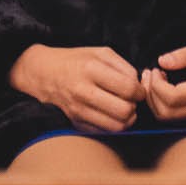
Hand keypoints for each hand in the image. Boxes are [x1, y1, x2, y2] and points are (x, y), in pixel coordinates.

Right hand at [9, 45, 144, 132]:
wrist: (45, 74)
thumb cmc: (77, 61)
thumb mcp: (100, 52)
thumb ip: (124, 66)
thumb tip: (140, 85)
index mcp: (91, 69)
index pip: (127, 88)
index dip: (140, 91)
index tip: (138, 90)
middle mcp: (83, 91)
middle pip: (124, 110)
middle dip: (134, 107)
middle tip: (131, 101)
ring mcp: (78, 110)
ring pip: (117, 126)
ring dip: (127, 119)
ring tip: (124, 108)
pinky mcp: (75, 123)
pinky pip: (105, 132)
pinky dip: (113, 126)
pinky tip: (111, 114)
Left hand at [140, 38, 185, 121]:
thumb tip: (162, 61)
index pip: (173, 98)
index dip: (157, 86)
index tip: (156, 68)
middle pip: (166, 112)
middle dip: (151, 94)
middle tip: (149, 72)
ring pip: (167, 116)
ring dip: (153, 99)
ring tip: (153, 77)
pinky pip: (172, 113)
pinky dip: (160, 101)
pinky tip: (161, 83)